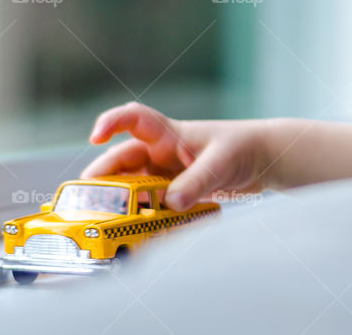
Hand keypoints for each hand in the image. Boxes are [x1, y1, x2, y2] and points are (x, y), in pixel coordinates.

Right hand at [81, 102, 273, 210]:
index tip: (95, 137)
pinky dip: (143, 218)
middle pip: (122, 162)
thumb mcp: (221, 162)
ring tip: (107, 222)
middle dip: (103, 179)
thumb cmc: (243, 148)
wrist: (263, 161)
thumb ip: (197, 181)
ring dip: (120, 203)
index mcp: (170, 134)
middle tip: (88, 200)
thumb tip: (171, 203)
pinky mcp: (175, 194)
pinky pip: (151, 206)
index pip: (134, 119)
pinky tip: (138, 233)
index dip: (111, 123)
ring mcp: (166, 175)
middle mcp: (161, 153)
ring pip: (132, 188)